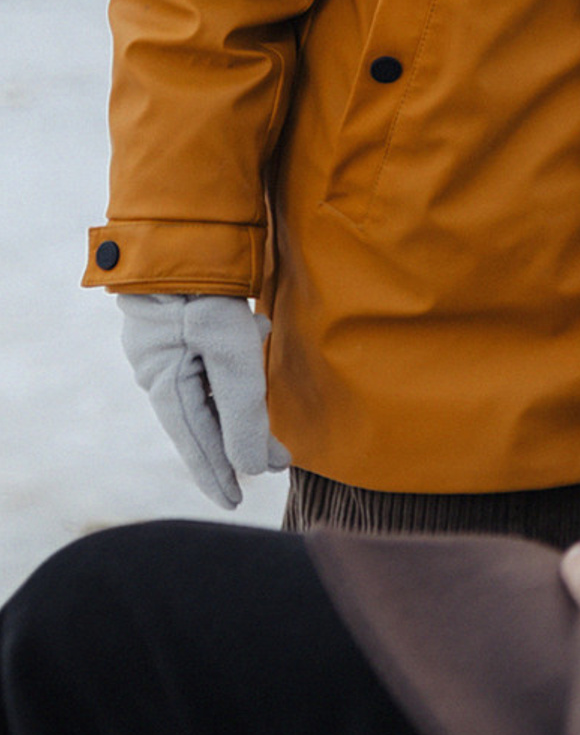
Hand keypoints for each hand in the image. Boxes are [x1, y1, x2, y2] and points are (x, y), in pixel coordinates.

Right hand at [116, 292, 291, 509]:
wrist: (186, 233)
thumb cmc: (205, 299)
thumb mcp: (231, 357)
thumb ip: (243, 413)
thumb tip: (256, 467)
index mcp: (166, 386)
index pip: (197, 444)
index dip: (217, 474)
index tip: (235, 501)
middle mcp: (163, 369)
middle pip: (201, 420)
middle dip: (229, 447)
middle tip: (258, 472)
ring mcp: (172, 343)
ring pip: (208, 389)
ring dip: (235, 410)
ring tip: (261, 431)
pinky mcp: (188, 318)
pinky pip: (212, 356)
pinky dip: (233, 371)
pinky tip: (253, 356)